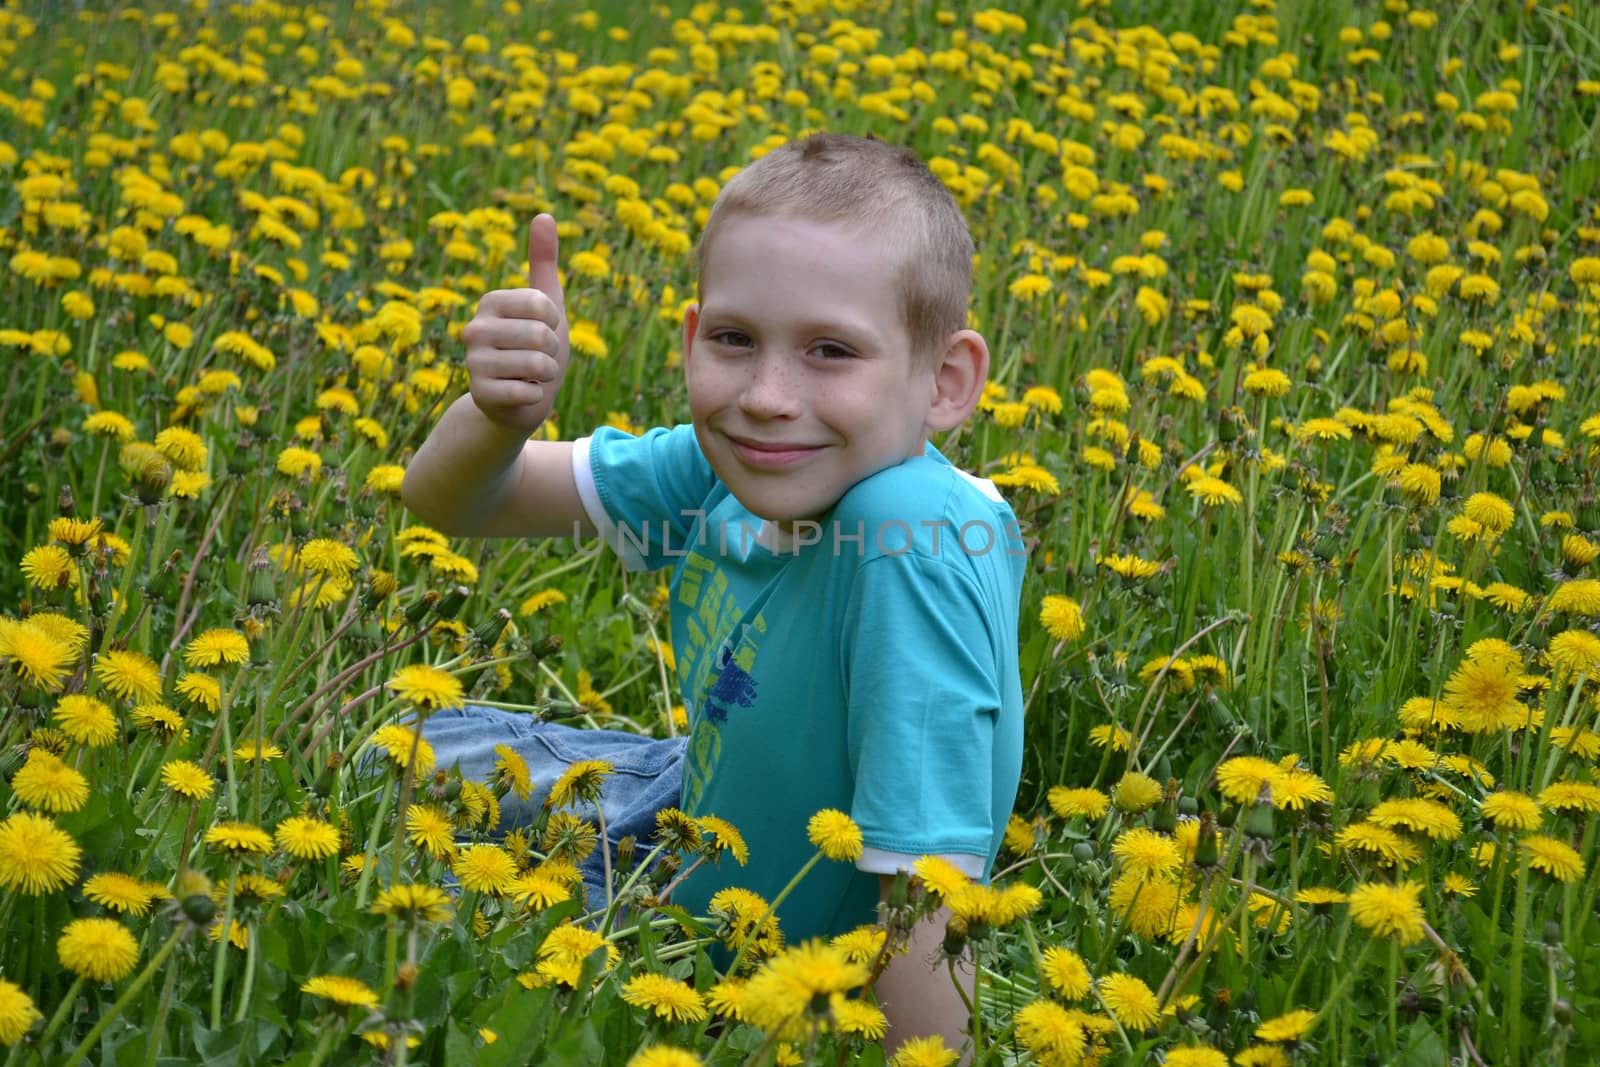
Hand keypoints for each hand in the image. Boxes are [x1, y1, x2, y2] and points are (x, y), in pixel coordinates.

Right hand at [461, 213, 569, 436]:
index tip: (544, 331)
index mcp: (491, 301)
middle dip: (552, 352)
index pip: (543, 305)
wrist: (521, 401)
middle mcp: (474, 328)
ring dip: (545, 375)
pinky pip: (527, 391)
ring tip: (529, 375)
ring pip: (537, 364)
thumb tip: (543, 214)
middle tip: (537, 358)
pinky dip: (535, 396)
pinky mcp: (479, 394)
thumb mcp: (547, 305)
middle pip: (541, 335)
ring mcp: (473, 362)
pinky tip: (521, 394)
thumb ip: (543, 261)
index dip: (555, 323)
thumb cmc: (537, 349)